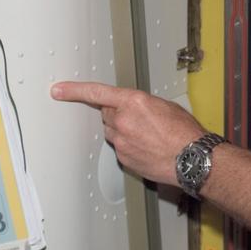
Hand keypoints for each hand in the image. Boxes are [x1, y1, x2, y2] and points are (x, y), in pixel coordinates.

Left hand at [51, 81, 205, 184]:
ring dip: (124, 131)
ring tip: (148, 136)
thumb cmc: (184, 132)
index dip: (74, 90)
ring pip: (113, 132)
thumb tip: (134, 107)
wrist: (192, 159)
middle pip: (107, 113)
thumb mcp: (164, 106)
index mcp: (133, 102)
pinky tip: (148, 148)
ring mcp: (121, 141)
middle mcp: (123, 120)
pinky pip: (120, 148)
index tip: (58, 90)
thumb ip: (141, 103)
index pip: (96, 93)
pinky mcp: (123, 158)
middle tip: (140, 120)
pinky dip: (130, 146)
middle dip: (118, 114)